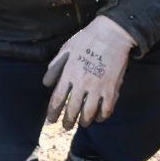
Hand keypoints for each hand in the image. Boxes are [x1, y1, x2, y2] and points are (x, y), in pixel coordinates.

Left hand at [43, 15, 135, 129]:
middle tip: (66, 126)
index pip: (57, 99)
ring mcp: (98, 87)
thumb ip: (55, 67)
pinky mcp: (112, 88)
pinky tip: (99, 117)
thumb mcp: (66, 49)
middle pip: (72, 110)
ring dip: (84, 121)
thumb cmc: (87, 39)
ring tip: (82, 123)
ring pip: (89, 113)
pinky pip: (106, 109)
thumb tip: (47, 84)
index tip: (51, 120)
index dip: (53, 112)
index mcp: (69, 73)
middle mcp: (82, 83)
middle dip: (67, 121)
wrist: (113, 34)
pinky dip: (102, 116)